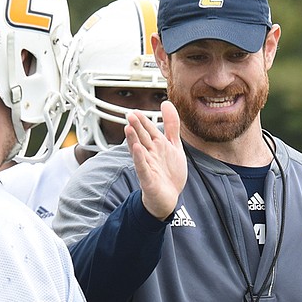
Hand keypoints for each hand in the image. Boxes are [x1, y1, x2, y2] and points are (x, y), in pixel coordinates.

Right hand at [124, 100, 186, 220]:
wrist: (169, 198)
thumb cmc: (170, 173)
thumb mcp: (174, 145)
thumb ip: (171, 125)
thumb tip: (166, 103)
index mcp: (156, 146)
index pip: (149, 131)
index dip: (143, 121)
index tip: (135, 111)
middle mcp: (150, 155)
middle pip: (142, 138)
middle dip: (137, 127)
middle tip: (129, 115)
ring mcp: (148, 167)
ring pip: (139, 151)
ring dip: (134, 140)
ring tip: (128, 128)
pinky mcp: (148, 180)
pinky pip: (143, 168)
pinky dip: (139, 159)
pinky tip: (136, 149)